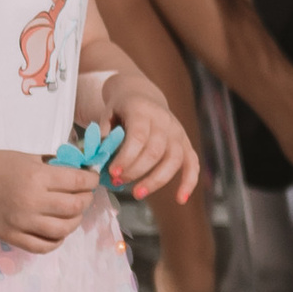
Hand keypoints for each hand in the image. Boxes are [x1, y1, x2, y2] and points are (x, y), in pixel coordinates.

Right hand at [0, 151, 99, 254]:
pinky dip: (57, 240)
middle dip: (86, 199)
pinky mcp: (13, 237)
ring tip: (73, 213)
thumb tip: (81, 170)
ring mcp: (22, 222)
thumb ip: (54, 166)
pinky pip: (44, 246)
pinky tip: (58, 231)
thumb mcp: (28, 157)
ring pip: (64, 229)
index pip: (78, 182)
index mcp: (37, 177)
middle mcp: (32, 201)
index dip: (91, 180)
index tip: (92, 178)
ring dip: (75, 220)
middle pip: (75, 207)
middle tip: (84, 195)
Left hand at [97, 74, 198, 203]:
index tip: (113, 172)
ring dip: (156, 180)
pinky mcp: (186, 143)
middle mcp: (164, 121)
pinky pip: (192, 164)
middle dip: (136, 171)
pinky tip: (181, 199)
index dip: (126, 157)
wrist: (141, 93)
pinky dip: (189, 182)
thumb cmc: (121, 109)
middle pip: (155, 151)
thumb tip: (100, 161)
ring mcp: (177, 132)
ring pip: (174, 160)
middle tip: (118, 182)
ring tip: (137, 194)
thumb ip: (105, 136)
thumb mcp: (108, 114)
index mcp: (143, 110)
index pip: (138, 137)